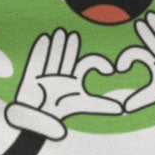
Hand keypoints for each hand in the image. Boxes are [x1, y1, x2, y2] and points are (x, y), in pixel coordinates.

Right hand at [6, 29, 122, 138]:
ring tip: (60, 32)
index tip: (109, 69)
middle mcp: (62, 74)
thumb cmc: (61, 111)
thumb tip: (121, 109)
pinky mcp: (33, 76)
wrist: (39, 122)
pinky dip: (41, 49)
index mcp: (75, 80)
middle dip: (70, 47)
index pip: (87, 65)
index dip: (98, 63)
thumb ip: (101, 106)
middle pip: (68, 57)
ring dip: (57, 45)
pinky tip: (45, 38)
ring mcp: (48, 74)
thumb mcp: (84, 105)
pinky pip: (37, 60)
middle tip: (73, 35)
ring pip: (54, 56)